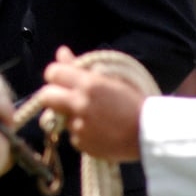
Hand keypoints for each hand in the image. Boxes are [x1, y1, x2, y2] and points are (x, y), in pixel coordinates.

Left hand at [37, 46, 144, 161]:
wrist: (150, 134)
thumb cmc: (132, 102)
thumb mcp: (110, 78)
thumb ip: (80, 67)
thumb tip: (61, 52)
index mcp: (88, 84)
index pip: (52, 72)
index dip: (56, 75)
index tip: (61, 79)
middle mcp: (80, 104)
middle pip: (46, 96)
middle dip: (52, 95)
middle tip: (64, 98)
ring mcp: (79, 126)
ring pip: (61, 117)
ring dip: (70, 116)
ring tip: (94, 116)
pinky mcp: (82, 144)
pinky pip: (73, 135)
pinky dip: (81, 133)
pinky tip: (99, 130)